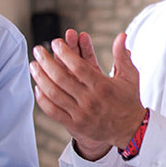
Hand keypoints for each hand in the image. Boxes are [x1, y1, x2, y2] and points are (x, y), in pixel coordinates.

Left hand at [29, 30, 147, 160]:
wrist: (131, 130)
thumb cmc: (129, 100)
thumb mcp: (130, 76)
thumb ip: (122, 55)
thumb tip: (121, 35)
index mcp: (102, 86)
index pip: (78, 66)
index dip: (64, 53)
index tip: (55, 43)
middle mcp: (90, 100)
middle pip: (62, 78)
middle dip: (46, 62)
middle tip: (38, 50)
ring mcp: (81, 113)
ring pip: (54, 94)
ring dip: (41, 78)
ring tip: (34, 66)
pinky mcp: (75, 124)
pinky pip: (53, 111)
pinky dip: (43, 99)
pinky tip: (38, 88)